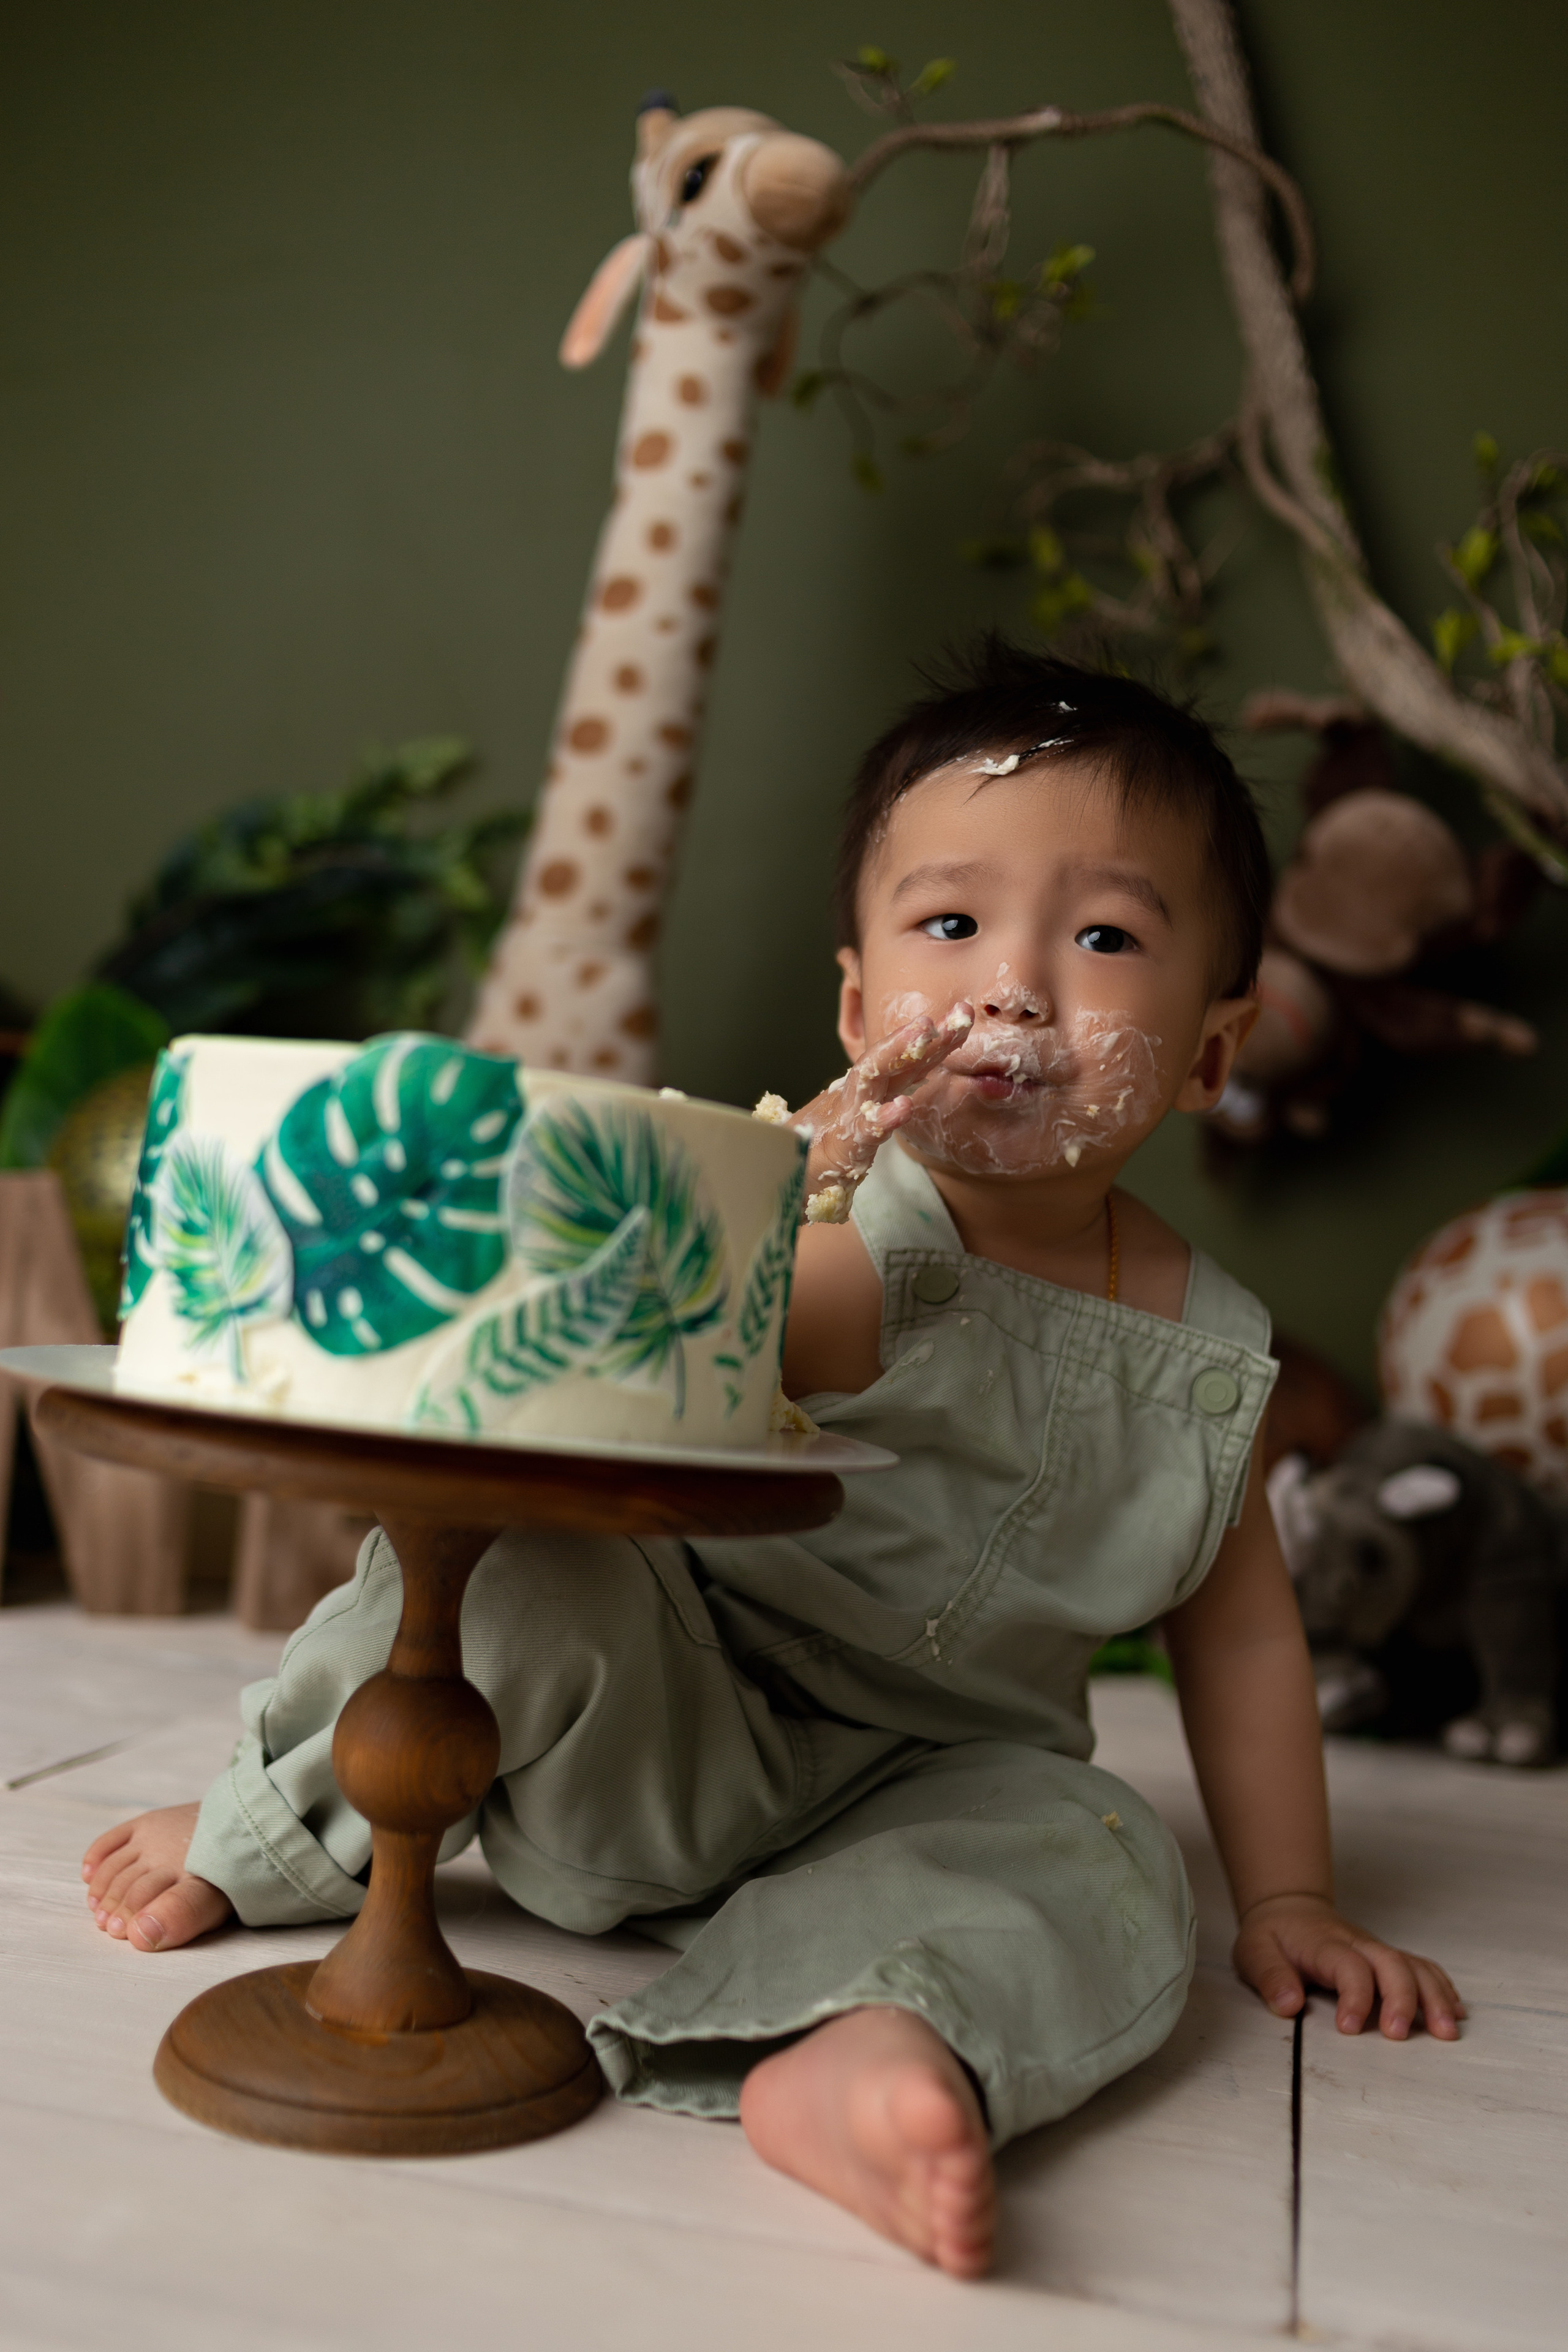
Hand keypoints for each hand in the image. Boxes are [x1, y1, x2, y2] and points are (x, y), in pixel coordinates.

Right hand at [781, 1005, 973, 1222]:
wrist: (773, 1183)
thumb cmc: (814, 1156)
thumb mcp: (855, 1128)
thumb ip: (878, 1108)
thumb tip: (906, 1092)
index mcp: (869, 1095)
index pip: (907, 1063)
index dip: (937, 1040)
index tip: (965, 1015)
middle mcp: (857, 1099)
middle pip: (894, 1060)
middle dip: (927, 1035)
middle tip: (959, 1013)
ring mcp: (844, 1120)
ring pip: (870, 1078)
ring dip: (896, 1050)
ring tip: (924, 1031)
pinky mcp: (835, 1152)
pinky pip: (860, 1133)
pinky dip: (881, 1119)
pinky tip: (903, 1108)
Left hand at [1234, 1892, 1464, 2040]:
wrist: (1289, 1909)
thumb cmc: (1273, 1937)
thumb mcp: (1254, 1952)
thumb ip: (1269, 1977)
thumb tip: (1288, 2005)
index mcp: (1324, 1945)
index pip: (1348, 1967)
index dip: (1354, 1997)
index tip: (1349, 2030)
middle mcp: (1358, 1944)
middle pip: (1391, 1964)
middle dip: (1401, 1998)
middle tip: (1399, 2035)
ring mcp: (1377, 1950)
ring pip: (1414, 1966)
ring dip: (1434, 1997)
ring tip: (1446, 2031)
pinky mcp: (1388, 1958)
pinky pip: (1423, 1967)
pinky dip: (1442, 1988)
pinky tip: (1456, 2011)